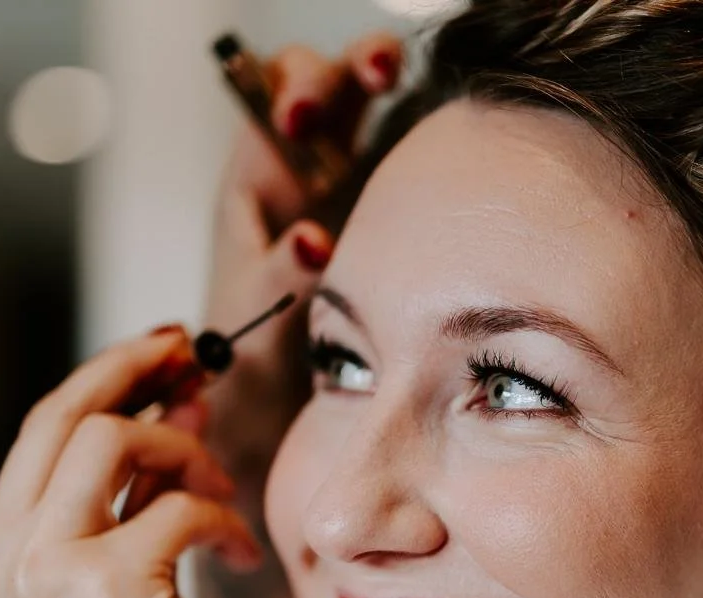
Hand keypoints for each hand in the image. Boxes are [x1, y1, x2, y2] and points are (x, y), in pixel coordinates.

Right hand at [0, 330, 262, 597]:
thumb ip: (124, 508)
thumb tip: (177, 408)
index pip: (39, 433)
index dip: (106, 380)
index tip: (164, 356)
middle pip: (66, 413)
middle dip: (138, 368)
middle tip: (199, 354)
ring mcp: (41, 568)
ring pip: (116, 438)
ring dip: (186, 449)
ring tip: (221, 492)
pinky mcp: (105, 586)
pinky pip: (182, 505)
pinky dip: (222, 520)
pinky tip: (236, 558)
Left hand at [202, 34, 402, 499]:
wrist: (280, 424)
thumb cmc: (251, 377)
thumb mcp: (251, 328)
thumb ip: (275, 281)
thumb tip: (314, 239)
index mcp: (259, 185)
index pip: (267, 98)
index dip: (289, 89)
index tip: (303, 118)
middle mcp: (309, 174)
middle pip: (327, 83)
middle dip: (346, 68)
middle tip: (377, 74)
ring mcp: (358, 189)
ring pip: (377, 106)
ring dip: (388, 81)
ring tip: (400, 81)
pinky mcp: (401, 214)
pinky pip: (419, 152)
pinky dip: (433, 136)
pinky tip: (452, 145)